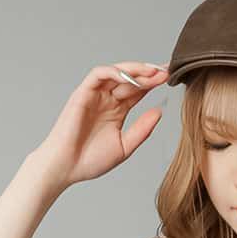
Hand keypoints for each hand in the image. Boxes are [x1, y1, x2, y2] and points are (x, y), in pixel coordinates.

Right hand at [34, 62, 170, 189]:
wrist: (66, 167)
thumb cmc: (90, 161)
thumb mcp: (124, 146)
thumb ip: (142, 129)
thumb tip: (160, 112)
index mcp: (117, 111)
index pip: (138, 91)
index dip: (153, 84)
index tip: (170, 80)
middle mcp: (107, 99)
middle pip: (130, 79)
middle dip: (148, 73)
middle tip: (166, 71)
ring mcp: (95, 95)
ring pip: (116, 72)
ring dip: (134, 70)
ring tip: (151, 71)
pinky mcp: (82, 93)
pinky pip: (99, 74)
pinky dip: (114, 72)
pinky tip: (129, 77)